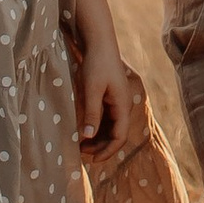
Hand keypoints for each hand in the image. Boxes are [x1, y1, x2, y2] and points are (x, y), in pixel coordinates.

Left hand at [74, 27, 145, 157]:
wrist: (99, 41)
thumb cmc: (96, 64)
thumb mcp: (92, 89)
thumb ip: (91, 113)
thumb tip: (88, 136)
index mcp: (123, 106)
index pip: (119, 137)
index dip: (106, 151)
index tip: (91, 160)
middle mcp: (123, 106)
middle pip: (115, 135)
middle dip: (100, 147)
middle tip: (81, 153)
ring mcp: (116, 102)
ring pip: (110, 128)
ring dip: (97, 139)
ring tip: (80, 145)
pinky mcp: (109, 97)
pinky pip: (105, 119)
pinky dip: (96, 128)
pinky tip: (84, 130)